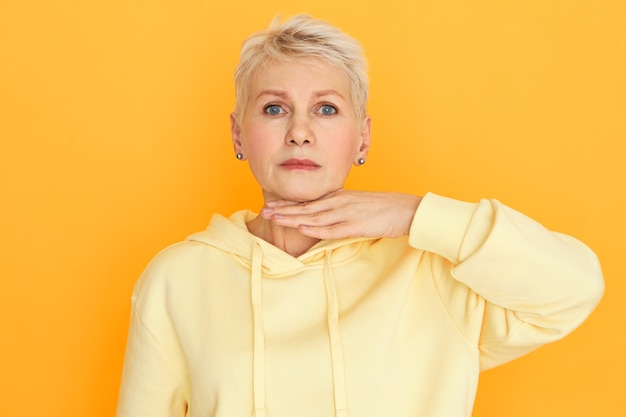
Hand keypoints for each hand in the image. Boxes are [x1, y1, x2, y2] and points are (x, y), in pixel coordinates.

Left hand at [260, 190, 421, 239]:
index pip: (308, 202)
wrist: (405, 209)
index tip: (271, 206)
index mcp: (339, 197)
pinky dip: (315, 228)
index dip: (288, 204)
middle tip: (264, 211)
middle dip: (283, 209)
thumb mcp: (357, 206)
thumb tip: (325, 218)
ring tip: (275, 218)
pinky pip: (332, 228)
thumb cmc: (383, 209)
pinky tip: (302, 227)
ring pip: (313, 216)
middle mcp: (339, 202)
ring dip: (292, 217)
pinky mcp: (355, 224)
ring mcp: (346, 213)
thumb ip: (340, 211)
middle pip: (306, 207)